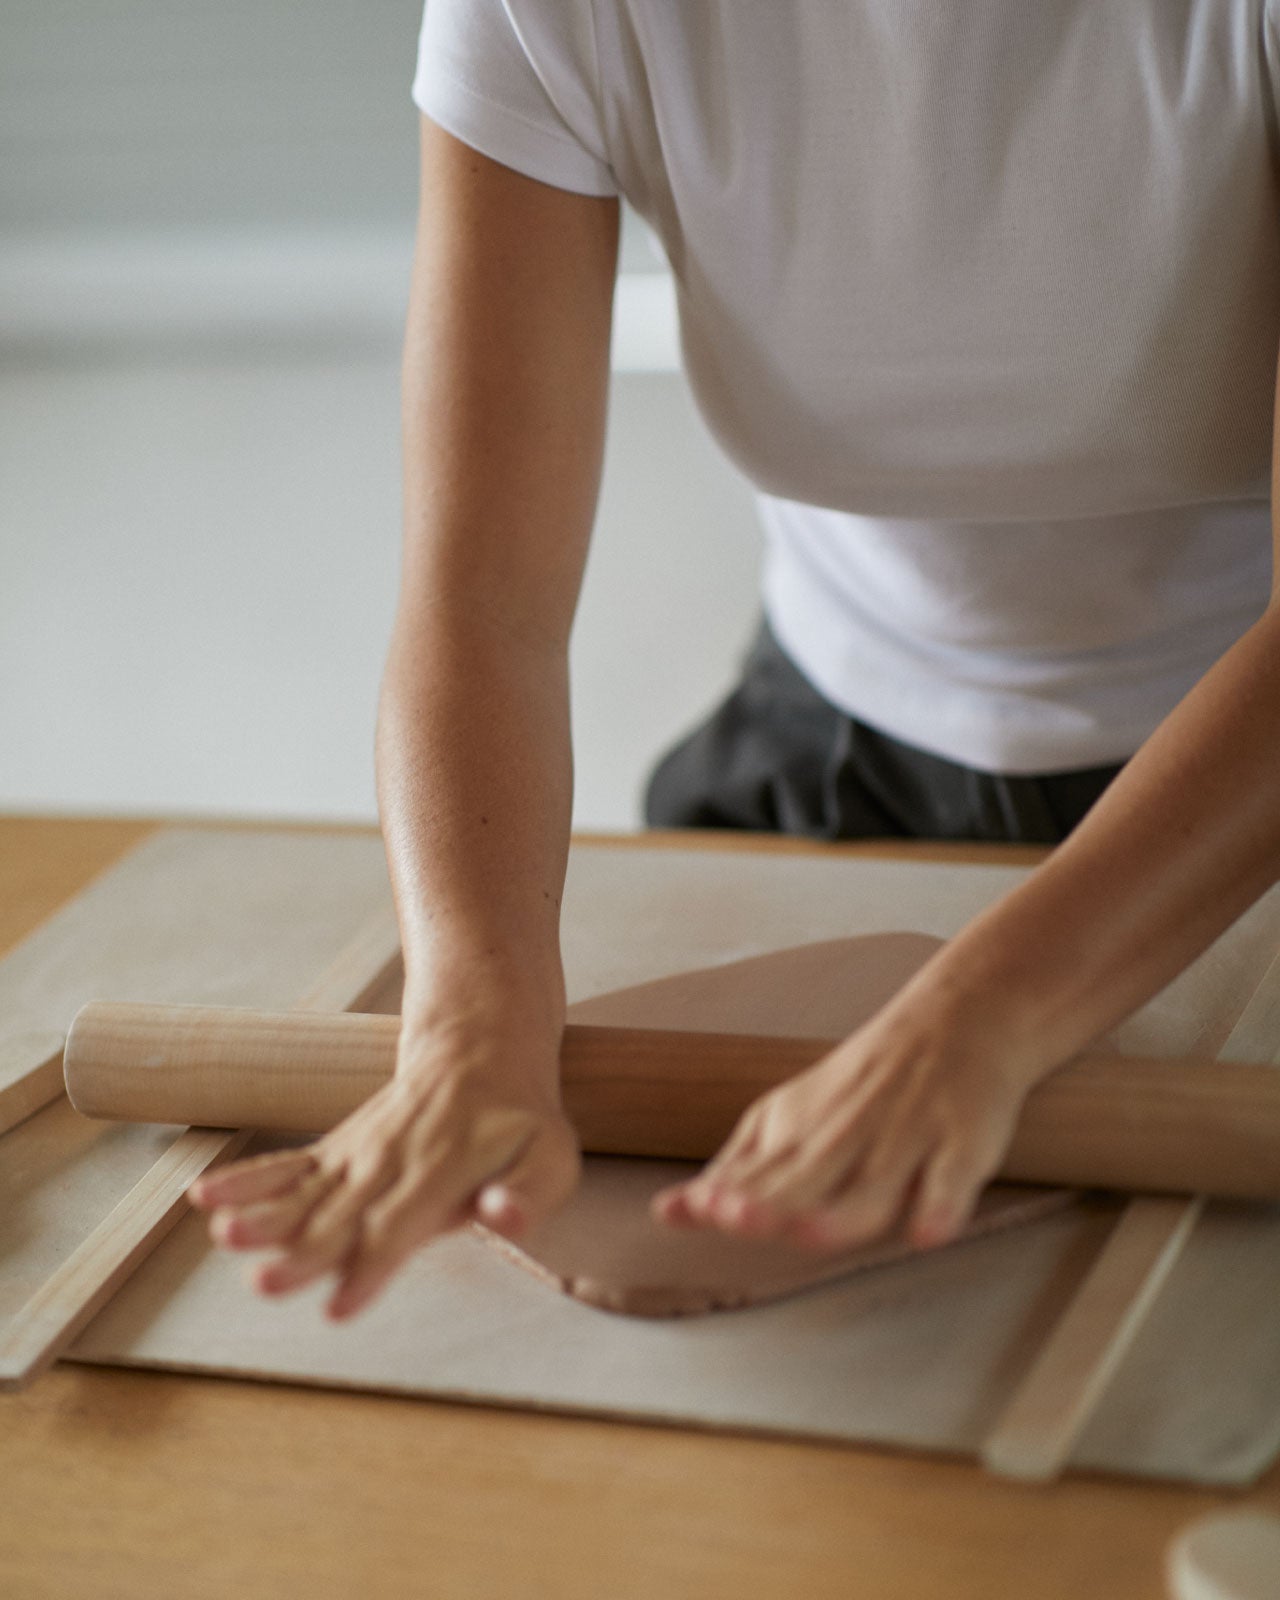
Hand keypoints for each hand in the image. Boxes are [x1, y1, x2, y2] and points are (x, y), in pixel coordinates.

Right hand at [187, 1031, 578, 1319]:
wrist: (480, 1050)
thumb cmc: (521, 1122)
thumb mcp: (552, 1156)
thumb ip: (529, 1193)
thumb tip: (502, 1217)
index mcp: (443, 1172)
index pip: (400, 1226)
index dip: (370, 1266)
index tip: (337, 1306)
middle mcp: (390, 1165)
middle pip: (341, 1217)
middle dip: (302, 1254)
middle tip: (263, 1283)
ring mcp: (358, 1156)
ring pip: (305, 1191)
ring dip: (263, 1216)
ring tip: (223, 1235)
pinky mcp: (337, 1152)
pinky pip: (287, 1168)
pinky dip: (247, 1181)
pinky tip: (205, 1199)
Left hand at [652, 992, 1043, 1252]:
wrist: (957, 1017)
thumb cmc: (863, 1084)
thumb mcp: (791, 1116)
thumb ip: (738, 1169)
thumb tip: (667, 1213)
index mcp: (801, 1130)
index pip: (757, 1174)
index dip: (729, 1196)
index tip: (697, 1208)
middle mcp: (848, 1137)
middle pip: (807, 1180)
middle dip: (772, 1202)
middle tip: (736, 1217)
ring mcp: (906, 1141)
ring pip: (872, 1187)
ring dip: (843, 1213)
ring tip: (813, 1233)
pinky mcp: (962, 1146)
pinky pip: (951, 1181)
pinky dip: (940, 1205)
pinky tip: (927, 1231)